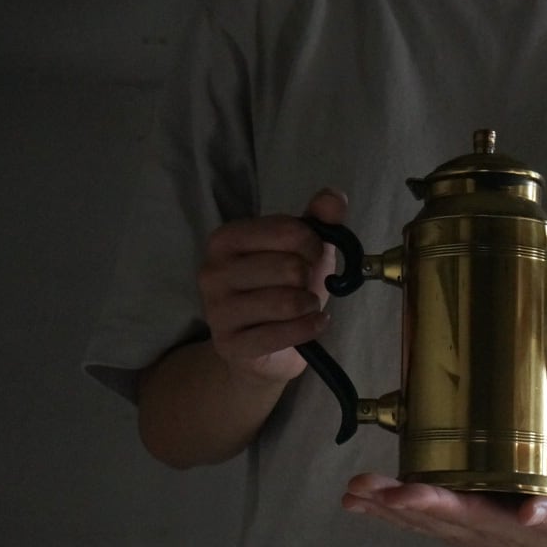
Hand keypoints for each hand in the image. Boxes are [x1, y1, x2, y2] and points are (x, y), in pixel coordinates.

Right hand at [198, 189, 346, 383]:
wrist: (264, 350)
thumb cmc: (282, 291)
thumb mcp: (303, 251)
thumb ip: (318, 220)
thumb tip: (334, 196)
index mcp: (226, 239)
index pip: (288, 230)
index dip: (314, 244)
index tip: (313, 255)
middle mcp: (212, 271)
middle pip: (289, 268)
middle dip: (309, 280)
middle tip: (305, 287)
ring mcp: (217, 310)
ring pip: (287, 302)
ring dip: (310, 306)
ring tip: (306, 307)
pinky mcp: (230, 344)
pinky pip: (283, 334)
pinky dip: (309, 328)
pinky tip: (313, 324)